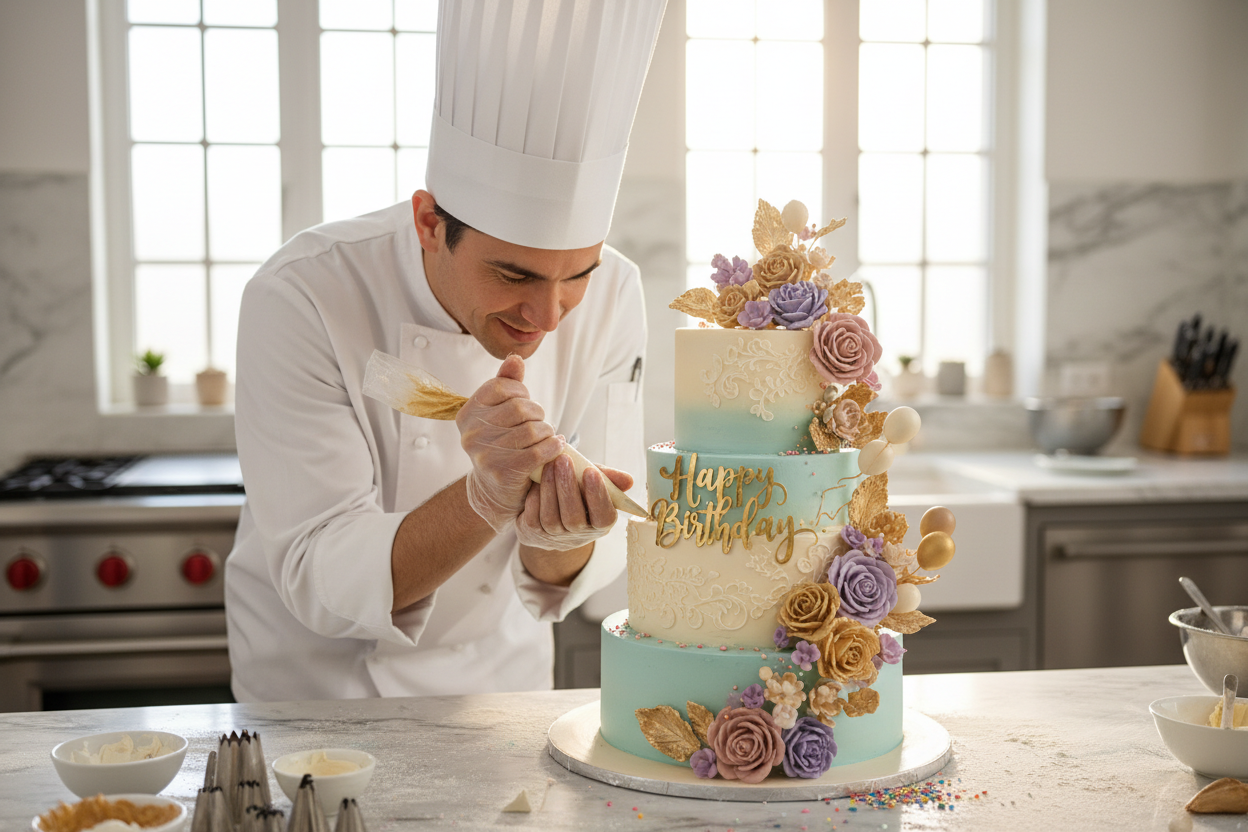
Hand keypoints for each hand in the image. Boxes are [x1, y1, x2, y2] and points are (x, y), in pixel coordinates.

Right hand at [457, 355, 562, 532]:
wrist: (497, 490)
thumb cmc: (502, 444)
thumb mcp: (499, 413)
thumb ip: (506, 384)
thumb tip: (515, 358)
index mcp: (467, 413)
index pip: (500, 387)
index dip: (521, 392)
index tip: (526, 403)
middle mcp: (470, 433)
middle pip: (519, 408)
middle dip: (538, 413)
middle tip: (541, 423)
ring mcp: (484, 455)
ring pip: (532, 430)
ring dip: (547, 431)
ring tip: (548, 436)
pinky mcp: (502, 473)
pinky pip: (538, 452)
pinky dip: (554, 447)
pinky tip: (558, 445)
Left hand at [515, 453, 634, 550]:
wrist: (549, 508)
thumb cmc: (577, 491)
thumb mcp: (592, 483)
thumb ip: (607, 479)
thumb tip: (628, 480)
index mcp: (600, 524)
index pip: (603, 516)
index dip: (597, 496)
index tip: (590, 472)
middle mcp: (579, 535)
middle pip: (574, 517)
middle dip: (568, 487)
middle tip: (563, 460)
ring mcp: (555, 537)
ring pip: (551, 518)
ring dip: (549, 489)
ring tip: (548, 464)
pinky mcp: (534, 533)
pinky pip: (533, 518)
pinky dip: (535, 498)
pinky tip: (535, 481)